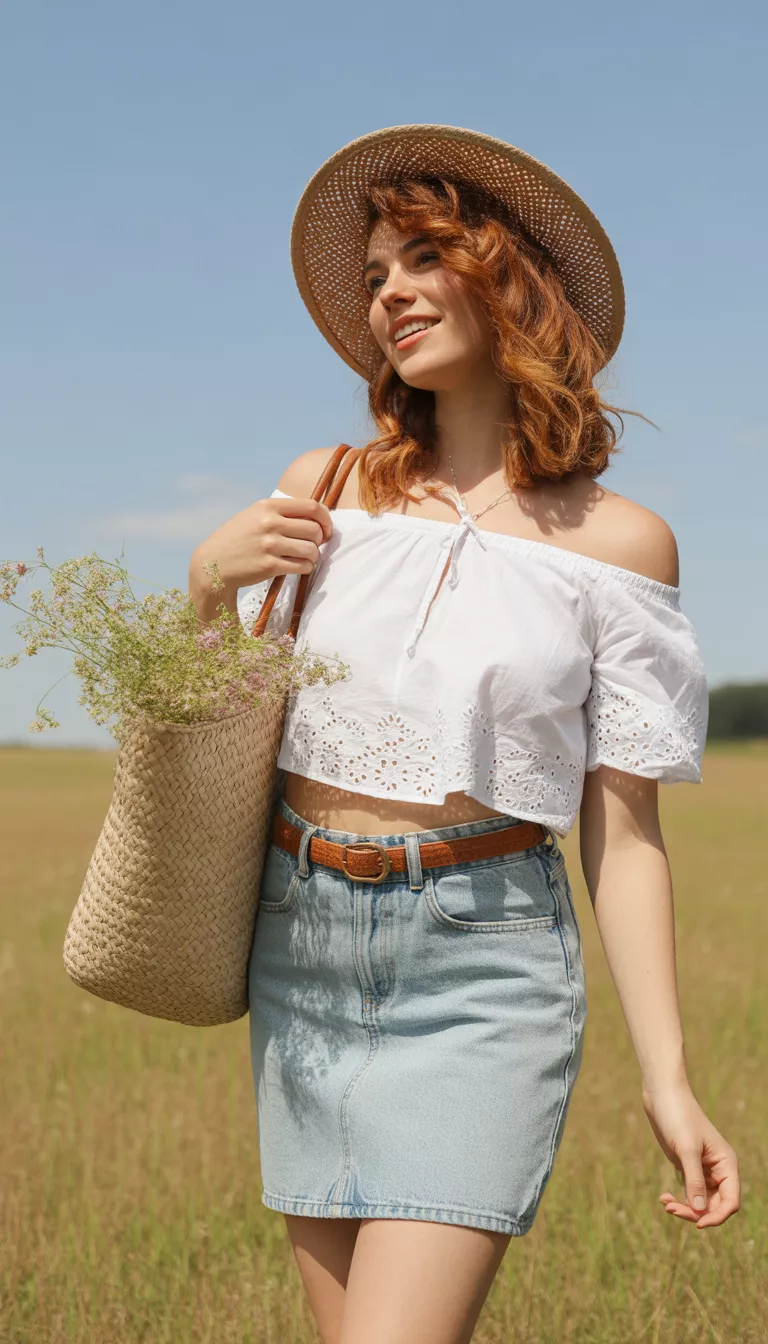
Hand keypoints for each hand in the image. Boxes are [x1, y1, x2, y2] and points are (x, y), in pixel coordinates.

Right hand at [190, 494, 333, 595]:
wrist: (213, 564)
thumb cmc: (238, 539)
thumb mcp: (254, 515)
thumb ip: (281, 513)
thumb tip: (316, 517)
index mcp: (268, 506)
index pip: (312, 507)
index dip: (326, 519)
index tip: (326, 529)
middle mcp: (269, 523)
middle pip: (315, 530)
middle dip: (320, 540)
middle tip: (312, 546)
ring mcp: (269, 545)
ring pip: (311, 550)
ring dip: (313, 556)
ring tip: (305, 558)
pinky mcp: (269, 566)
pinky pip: (302, 566)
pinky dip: (306, 568)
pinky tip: (298, 567)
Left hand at [642, 1082, 739, 1228]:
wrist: (662, 1096)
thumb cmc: (678, 1116)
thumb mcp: (686, 1149)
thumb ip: (694, 1181)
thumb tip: (701, 1212)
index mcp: (726, 1164)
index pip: (730, 1201)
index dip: (717, 1217)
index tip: (698, 1224)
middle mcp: (718, 1169)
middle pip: (714, 1205)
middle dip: (696, 1213)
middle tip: (671, 1209)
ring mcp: (703, 1169)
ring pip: (701, 1202)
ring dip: (685, 1208)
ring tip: (666, 1204)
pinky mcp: (688, 1167)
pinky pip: (688, 1192)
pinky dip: (678, 1198)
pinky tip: (664, 1197)